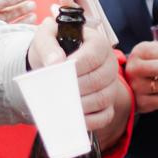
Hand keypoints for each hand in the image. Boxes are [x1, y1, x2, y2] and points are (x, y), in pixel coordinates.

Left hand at [28, 9, 131, 148]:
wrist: (54, 60)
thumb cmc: (53, 46)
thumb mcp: (46, 37)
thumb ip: (48, 45)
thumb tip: (55, 62)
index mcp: (98, 43)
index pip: (92, 57)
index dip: (76, 66)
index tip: (59, 72)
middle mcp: (109, 64)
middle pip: (99, 80)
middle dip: (76, 88)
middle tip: (58, 93)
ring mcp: (111, 86)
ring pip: (103, 99)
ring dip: (81, 105)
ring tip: (62, 106)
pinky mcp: (107, 104)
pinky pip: (104, 116)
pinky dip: (90, 121)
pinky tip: (73, 119)